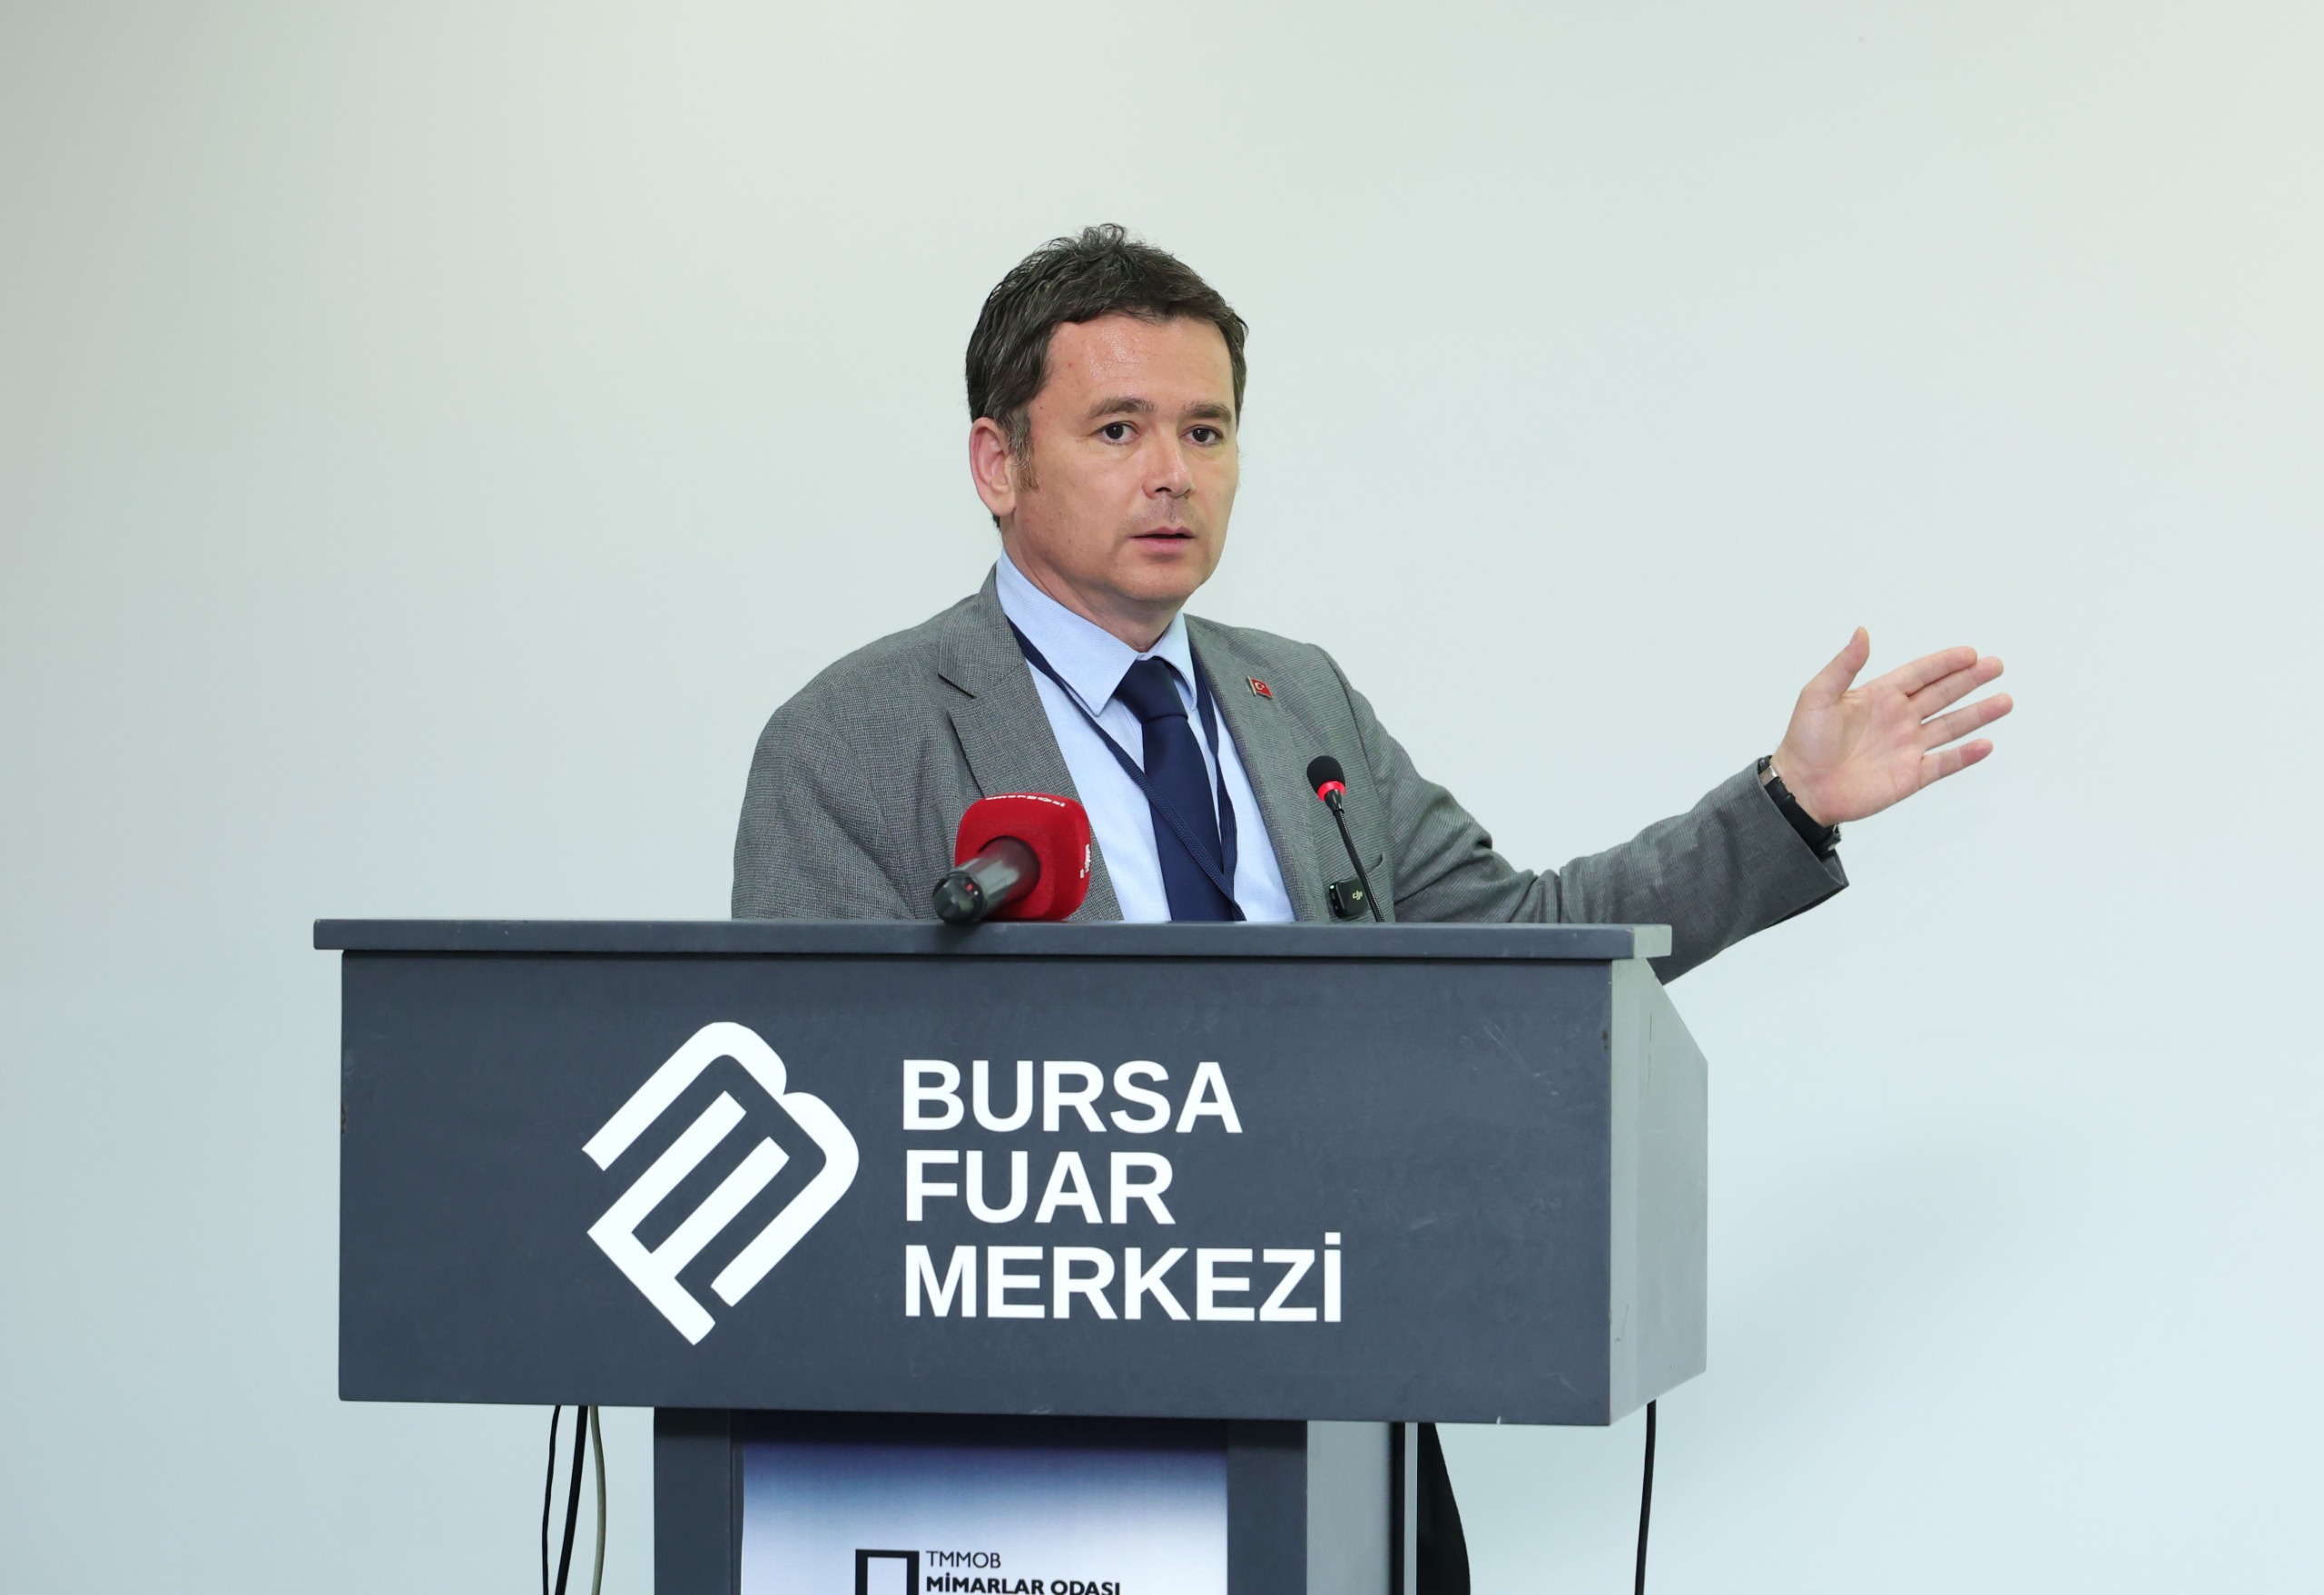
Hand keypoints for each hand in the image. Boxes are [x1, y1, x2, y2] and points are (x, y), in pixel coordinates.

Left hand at [1771, 629, 2012, 825]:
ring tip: (2005, 700)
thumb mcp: (1817, 696)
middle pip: (1942, 695)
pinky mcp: (1910, 776)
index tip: (1970, 653)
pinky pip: (1944, 763)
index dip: (1944, 663)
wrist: (1801, 789)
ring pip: (1950, 727)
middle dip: (1969, 680)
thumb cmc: (1803, 742)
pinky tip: (1986, 744)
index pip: (1919, 674)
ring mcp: (1906, 748)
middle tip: (1996, 665)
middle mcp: (1898, 719)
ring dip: (1978, 714)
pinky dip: (1965, 756)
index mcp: (1879, 697)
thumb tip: (1862, 631)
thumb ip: (1844, 666)